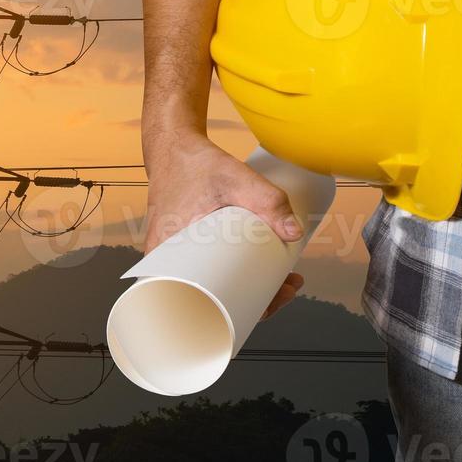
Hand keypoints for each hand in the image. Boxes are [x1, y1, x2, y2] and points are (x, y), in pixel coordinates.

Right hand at [142, 129, 306, 319]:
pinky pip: (211, 272)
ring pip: (215, 288)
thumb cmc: (193, 163)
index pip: (202, 306)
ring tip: (282, 278)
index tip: (271, 303)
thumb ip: (266, 199)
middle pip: (214, 302)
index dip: (240, 315)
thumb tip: (295, 233)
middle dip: (255, 302)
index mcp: (168, 259)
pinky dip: (235, 277)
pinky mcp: (188, 248)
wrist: (172, 146)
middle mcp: (167, 266)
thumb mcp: (233, 177)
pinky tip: (260, 273)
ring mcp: (177, 258)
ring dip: (249, 289)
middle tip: (287, 288)